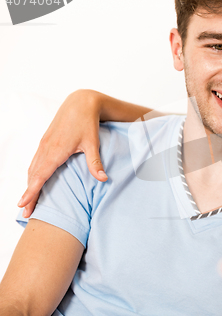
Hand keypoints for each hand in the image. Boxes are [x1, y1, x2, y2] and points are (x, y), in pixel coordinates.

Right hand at [18, 90, 107, 216]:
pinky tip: (34, 181)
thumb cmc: (87, 122)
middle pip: (32, 176)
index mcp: (56, 151)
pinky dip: (32, 174)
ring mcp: (44, 144)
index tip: (23, 205)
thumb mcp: (93, 143)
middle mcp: (46, 148)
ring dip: (29, 185)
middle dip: (28, 195)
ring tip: (27, 201)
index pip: (40, 176)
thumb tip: (103, 179)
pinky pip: (35, 161)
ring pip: (32, 168)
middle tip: (25, 212)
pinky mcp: (46, 141)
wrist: (80, 102)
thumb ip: (95, 163)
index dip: (31, 192)